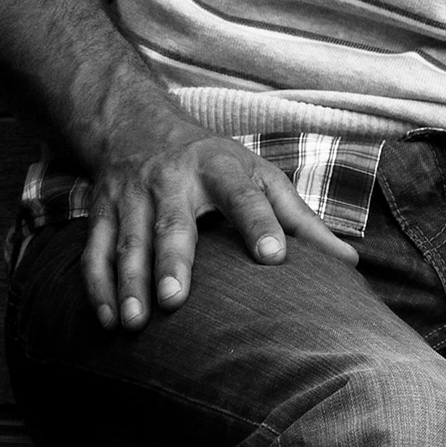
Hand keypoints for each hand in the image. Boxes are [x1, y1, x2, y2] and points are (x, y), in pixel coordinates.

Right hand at [80, 105, 357, 331]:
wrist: (136, 124)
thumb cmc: (215, 163)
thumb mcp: (260, 177)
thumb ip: (302, 221)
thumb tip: (351, 265)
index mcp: (221, 169)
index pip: (244, 195)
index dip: (259, 223)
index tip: (273, 255)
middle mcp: (173, 179)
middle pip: (172, 222)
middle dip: (171, 260)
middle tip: (174, 299)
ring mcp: (132, 195)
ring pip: (127, 240)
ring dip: (128, 281)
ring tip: (135, 322)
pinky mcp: (102, 210)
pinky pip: (94, 249)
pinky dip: (97, 285)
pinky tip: (107, 319)